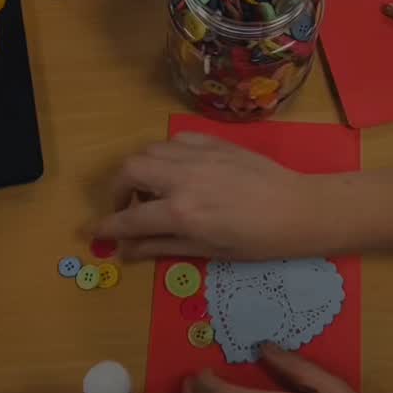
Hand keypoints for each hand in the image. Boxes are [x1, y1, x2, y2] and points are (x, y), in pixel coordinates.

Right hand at [92, 133, 330, 260]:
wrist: (298, 209)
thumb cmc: (257, 241)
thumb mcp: (208, 252)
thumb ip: (162, 247)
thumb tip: (126, 251)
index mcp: (181, 212)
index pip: (129, 218)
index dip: (106, 227)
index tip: (94, 231)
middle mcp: (182, 178)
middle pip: (128, 170)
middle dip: (116, 189)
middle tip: (125, 208)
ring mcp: (198, 155)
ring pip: (149, 150)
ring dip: (140, 169)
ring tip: (151, 189)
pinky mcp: (214, 142)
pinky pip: (176, 140)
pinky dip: (166, 153)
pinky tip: (176, 169)